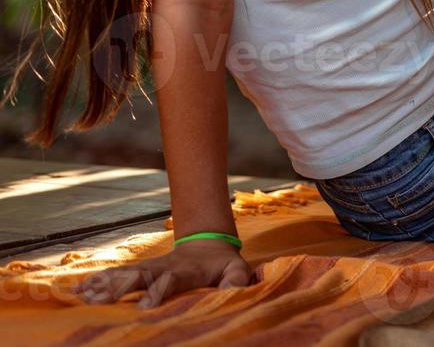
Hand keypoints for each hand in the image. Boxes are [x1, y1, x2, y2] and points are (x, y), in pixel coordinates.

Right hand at [69, 239, 252, 308]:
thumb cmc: (223, 264)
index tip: (145, 307)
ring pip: (124, 274)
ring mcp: (149, 267)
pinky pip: (117, 275)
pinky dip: (97, 281)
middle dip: (119, 287)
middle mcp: (163, 267)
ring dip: (103, 284)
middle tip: (98, 300)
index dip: (158, 291)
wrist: (209, 243)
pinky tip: (78, 290)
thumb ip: (238, 279)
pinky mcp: (140, 269)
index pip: (169, 280)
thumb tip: (233, 291)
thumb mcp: (238, 269)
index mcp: (186, 271)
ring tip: (81, 296)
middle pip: (139, 276)